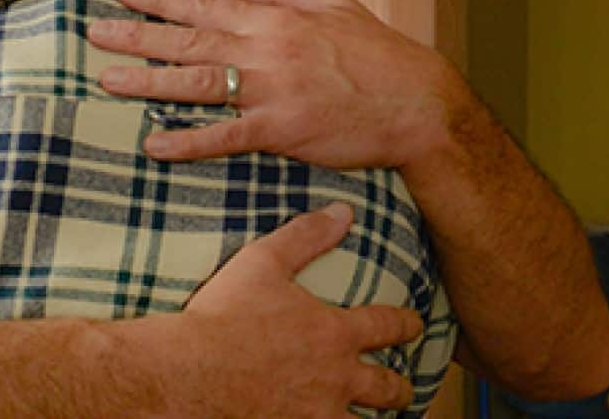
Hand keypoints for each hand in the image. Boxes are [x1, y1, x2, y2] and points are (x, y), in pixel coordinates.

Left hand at [87, 0, 474, 168]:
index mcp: (273, 19)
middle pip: (187, 41)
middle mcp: (264, 49)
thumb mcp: (333, 6)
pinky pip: (224, 136)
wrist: (418, 102)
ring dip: (147, 81)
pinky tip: (153, 144)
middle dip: (136, 34)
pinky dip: (187, 141)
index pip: (203, 5)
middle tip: (93, 31)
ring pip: (196, 83)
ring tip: (106, 78)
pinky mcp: (280, 130)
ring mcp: (269, 90)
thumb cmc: (378, 53)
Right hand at [156, 203, 421, 416]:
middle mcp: (337, 377)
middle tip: (403, 385)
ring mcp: (319, 413)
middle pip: (387, 387)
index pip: (385, 325)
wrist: (193, 371)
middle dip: (399, 386)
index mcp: (333, 332)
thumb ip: (305, 235)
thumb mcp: (263, 262)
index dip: (404, 322)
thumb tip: (343, 211)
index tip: (414, 323)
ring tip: (374, 418)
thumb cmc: (225, 314)